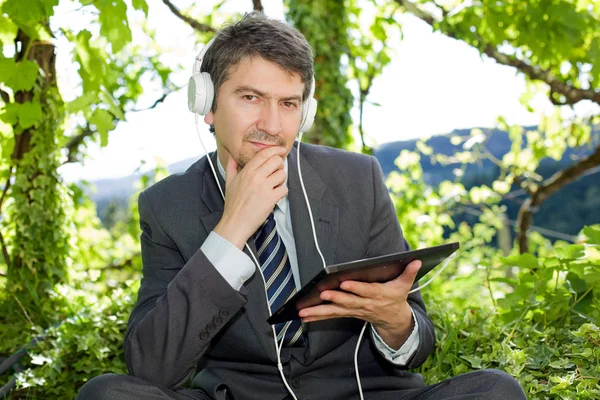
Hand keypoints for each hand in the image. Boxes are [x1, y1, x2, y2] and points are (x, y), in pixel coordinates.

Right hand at [214, 146, 287, 248]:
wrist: (235, 223)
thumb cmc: (232, 204)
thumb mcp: (228, 183)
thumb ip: (231, 167)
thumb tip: (232, 155)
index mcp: (246, 172)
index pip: (264, 154)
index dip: (275, 150)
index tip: (281, 150)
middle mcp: (256, 177)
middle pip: (276, 161)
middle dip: (280, 165)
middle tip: (276, 172)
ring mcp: (264, 188)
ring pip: (282, 174)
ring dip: (281, 180)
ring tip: (274, 186)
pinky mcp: (270, 199)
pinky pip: (284, 189)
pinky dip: (282, 192)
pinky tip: (275, 196)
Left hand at [298, 260, 421, 349]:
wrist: (394, 320)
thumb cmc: (396, 298)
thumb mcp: (404, 285)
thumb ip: (409, 272)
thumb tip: (417, 260)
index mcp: (378, 295)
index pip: (365, 290)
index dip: (355, 287)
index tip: (344, 283)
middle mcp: (364, 304)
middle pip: (348, 301)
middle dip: (335, 297)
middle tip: (322, 293)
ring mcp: (355, 310)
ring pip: (336, 310)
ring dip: (319, 311)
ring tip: (304, 311)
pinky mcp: (348, 313)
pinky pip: (331, 315)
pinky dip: (317, 315)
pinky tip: (304, 315)